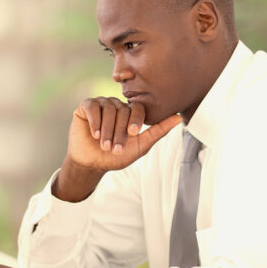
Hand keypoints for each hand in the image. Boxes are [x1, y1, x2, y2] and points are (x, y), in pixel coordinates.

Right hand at [53, 97, 181, 201]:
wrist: (93, 163)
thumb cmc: (116, 156)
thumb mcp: (140, 146)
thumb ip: (159, 131)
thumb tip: (179, 117)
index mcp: (130, 113)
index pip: (137, 108)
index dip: (135, 120)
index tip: (133, 134)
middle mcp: (117, 105)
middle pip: (121, 110)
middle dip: (119, 132)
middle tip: (114, 148)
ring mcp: (101, 104)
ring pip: (108, 108)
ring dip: (107, 130)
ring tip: (104, 144)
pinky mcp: (86, 106)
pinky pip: (93, 106)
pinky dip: (95, 121)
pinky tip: (95, 134)